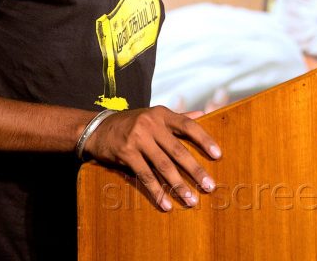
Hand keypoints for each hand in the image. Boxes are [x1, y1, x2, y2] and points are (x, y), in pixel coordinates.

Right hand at [84, 106, 220, 211]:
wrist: (98, 128)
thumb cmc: (132, 122)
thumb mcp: (154, 115)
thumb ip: (178, 117)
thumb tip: (204, 113)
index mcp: (161, 114)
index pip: (188, 126)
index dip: (204, 140)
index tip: (218, 155)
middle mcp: (151, 124)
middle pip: (178, 150)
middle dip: (195, 170)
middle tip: (210, 186)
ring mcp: (137, 139)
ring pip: (163, 166)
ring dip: (179, 185)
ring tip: (191, 200)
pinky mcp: (126, 154)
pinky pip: (144, 176)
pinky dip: (157, 191)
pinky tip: (166, 204)